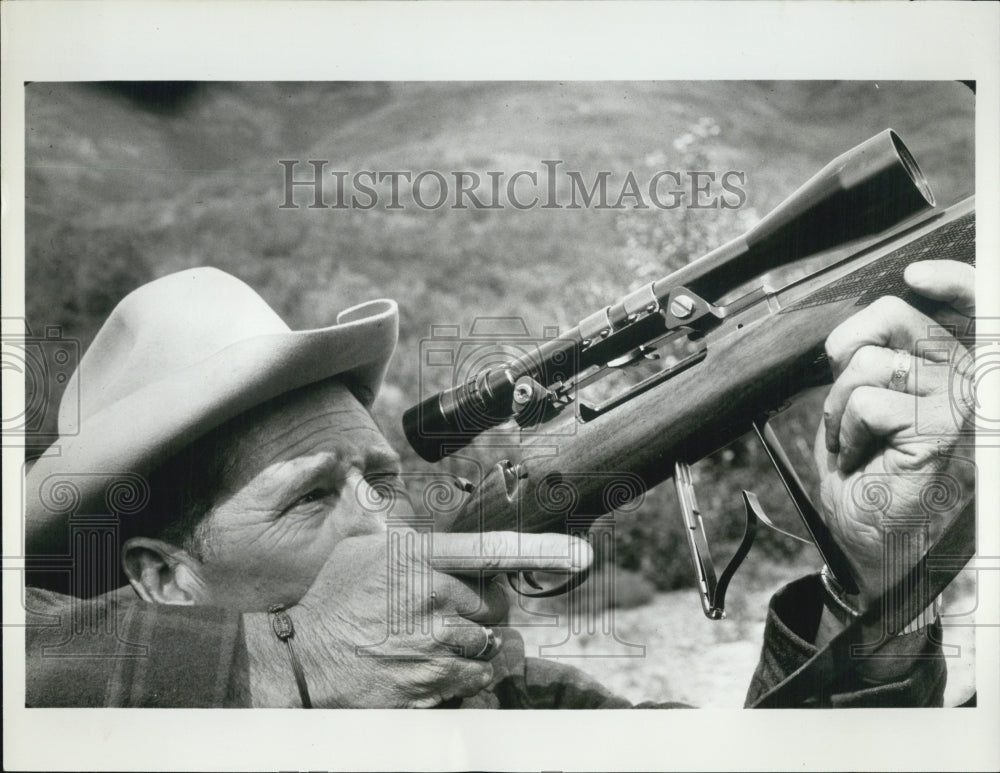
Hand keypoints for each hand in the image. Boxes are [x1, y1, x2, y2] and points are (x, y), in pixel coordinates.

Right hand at [246, 529, 591, 706]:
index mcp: (417, 558)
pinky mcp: (432, 683)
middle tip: (448, 615)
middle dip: (482, 613)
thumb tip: (412, 510)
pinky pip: (476, 678)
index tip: (580, 554)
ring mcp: (433, 644)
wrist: (301, 660)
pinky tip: (435, 665)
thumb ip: (402, 531)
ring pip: (489, 645)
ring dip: (475, 646)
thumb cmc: (333, 600)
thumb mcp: (361, 549)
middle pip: (497, 607)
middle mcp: (431, 597)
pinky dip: (466, 674)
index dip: (541, 550)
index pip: (490, 550)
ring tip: (435, 641)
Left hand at [815, 259, 975, 610]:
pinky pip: (866, 403)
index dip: (950, 278)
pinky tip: (863, 453)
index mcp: (950, 357)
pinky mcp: (940, 430)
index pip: (969, 299)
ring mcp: (958, 401)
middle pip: (889, 315)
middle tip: (848, 399)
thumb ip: (875, 351)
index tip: (918, 274)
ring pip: (867, 364)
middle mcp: (965, 372)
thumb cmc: (864, 457)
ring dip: (838, 404)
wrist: (861, 522)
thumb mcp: (864, 392)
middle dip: (844, 354)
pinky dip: (846, 430)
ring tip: (855, 435)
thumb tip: (862, 317)